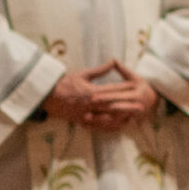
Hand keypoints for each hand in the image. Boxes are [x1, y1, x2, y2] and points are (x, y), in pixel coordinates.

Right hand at [43, 61, 158, 129]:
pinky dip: (109, 128)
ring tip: (134, 118)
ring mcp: (85, 115)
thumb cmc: (64, 84)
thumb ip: (100, 70)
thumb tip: (113, 61)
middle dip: (127, 106)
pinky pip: (98, 127)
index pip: (111, 90)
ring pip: (107, 119)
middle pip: (112, 106)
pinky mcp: (82, 122)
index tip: (136, 87)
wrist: (46, 97)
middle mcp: (89, 105)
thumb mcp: (81, 74)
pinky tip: (120, 127)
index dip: (124, 89)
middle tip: (142, 106)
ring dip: (121, 119)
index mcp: (90, 92)